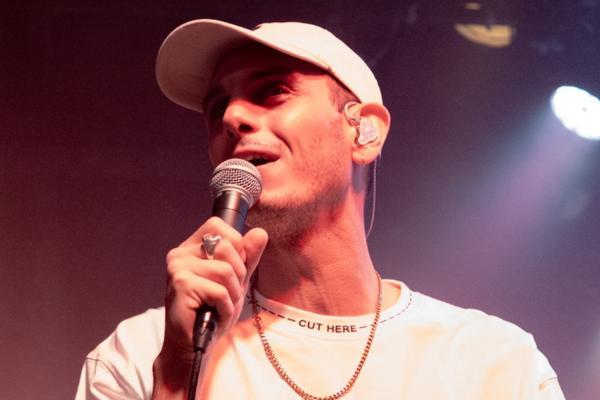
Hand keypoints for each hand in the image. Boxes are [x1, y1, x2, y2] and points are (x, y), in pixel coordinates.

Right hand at [152, 217, 267, 397]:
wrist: (193, 344)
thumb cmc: (211, 311)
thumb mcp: (236, 280)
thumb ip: (248, 256)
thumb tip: (260, 232)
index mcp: (191, 248)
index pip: (218, 225)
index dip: (235, 246)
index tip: (232, 270)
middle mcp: (180, 254)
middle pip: (227, 247)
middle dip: (237, 275)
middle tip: (225, 294)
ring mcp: (178, 268)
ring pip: (226, 270)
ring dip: (232, 295)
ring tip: (220, 306)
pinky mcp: (181, 285)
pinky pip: (220, 291)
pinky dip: (226, 308)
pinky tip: (216, 315)